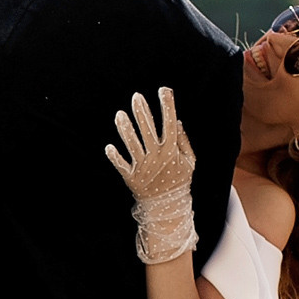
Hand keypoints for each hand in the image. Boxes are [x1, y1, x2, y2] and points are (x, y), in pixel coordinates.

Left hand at [105, 87, 198, 264]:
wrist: (168, 208)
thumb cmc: (179, 181)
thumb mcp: (189, 162)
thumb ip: (183, 141)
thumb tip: (177, 121)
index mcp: (171, 150)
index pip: (169, 123)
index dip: (167, 106)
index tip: (164, 90)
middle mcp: (156, 156)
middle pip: (148, 130)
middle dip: (142, 112)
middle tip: (136, 96)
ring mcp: (143, 167)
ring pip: (132, 145)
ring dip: (126, 129)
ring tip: (120, 115)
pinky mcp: (131, 177)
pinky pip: (121, 165)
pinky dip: (115, 157)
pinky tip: (109, 147)